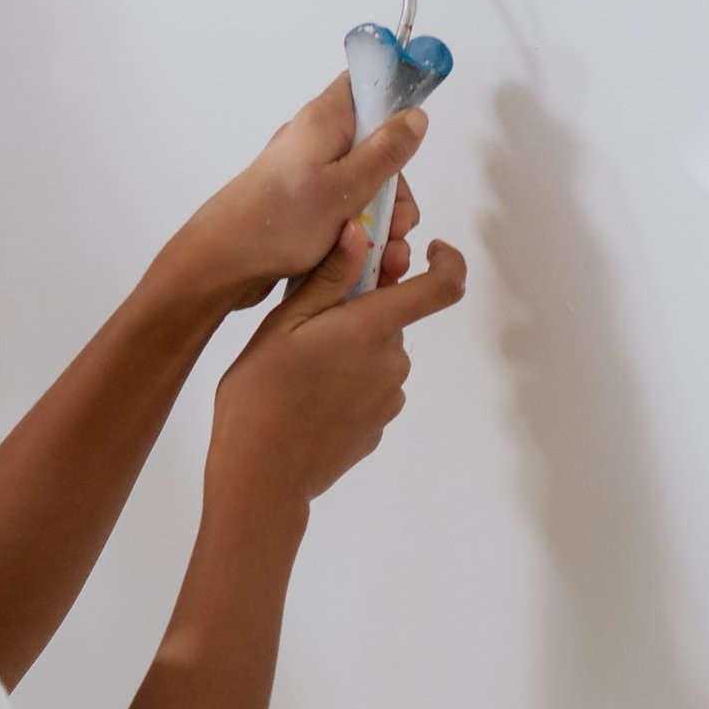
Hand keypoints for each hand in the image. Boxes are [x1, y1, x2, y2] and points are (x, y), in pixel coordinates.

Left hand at [161, 76, 427, 314]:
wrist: (222, 264)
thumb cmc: (280, 223)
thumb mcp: (346, 187)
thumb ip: (385, 151)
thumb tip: (414, 115)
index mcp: (324, 121)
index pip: (365, 84)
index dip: (394, 102)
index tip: (408, 144)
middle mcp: (315, 141)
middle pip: (375, 148)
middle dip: (394, 189)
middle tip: (394, 225)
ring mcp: (308, 174)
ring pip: (364, 186)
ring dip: (381, 219)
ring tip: (382, 253)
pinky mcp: (303, 204)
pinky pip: (344, 209)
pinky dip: (358, 232)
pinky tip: (366, 261)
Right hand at [204, 226, 465, 518]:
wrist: (262, 475)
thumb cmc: (261, 393)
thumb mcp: (283, 325)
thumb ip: (328, 279)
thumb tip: (361, 233)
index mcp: (372, 329)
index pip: (441, 288)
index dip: (448, 262)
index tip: (428, 249)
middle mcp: (392, 362)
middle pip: (390, 320)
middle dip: (358, 312)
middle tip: (306, 324)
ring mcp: (389, 398)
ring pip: (377, 355)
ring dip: (350, 349)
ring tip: (297, 368)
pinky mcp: (378, 427)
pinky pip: (370, 389)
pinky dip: (346, 383)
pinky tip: (307, 399)